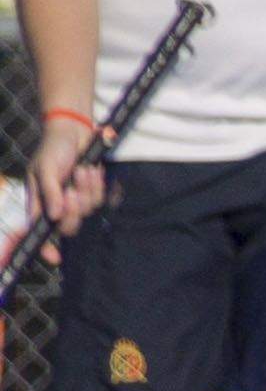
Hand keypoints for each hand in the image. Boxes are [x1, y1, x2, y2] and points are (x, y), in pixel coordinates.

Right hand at [25, 114, 102, 239]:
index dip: (46, 247)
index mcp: (40, 203)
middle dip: (74, 209)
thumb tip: (54, 216)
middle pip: (70, 226)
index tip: (55, 259)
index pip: (41, 231)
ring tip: (82, 169)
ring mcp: (76, 199)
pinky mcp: (92, 192)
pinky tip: (92, 170)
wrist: (75, 131)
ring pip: (87, 210)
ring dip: (86, 189)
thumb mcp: (45, 168)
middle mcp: (58, 205)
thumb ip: (49, 192)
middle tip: (72, 190)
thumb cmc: (53, 149)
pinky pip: (100, 198)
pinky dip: (97, 185)